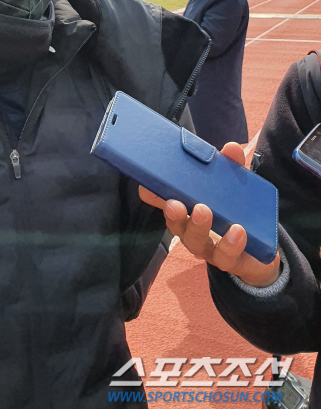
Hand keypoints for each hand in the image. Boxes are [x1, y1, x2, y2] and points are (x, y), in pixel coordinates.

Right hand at [139, 142, 280, 287]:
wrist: (261, 251)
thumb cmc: (238, 214)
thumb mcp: (235, 188)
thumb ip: (232, 169)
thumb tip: (232, 147)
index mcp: (188, 211)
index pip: (164, 203)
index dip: (152, 195)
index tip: (146, 185)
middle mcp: (192, 232)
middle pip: (177, 226)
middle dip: (174, 215)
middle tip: (174, 203)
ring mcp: (210, 249)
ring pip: (196, 244)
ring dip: (198, 227)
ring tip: (205, 211)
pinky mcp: (231, 261)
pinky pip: (226, 257)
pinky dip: (231, 244)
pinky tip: (238, 231)